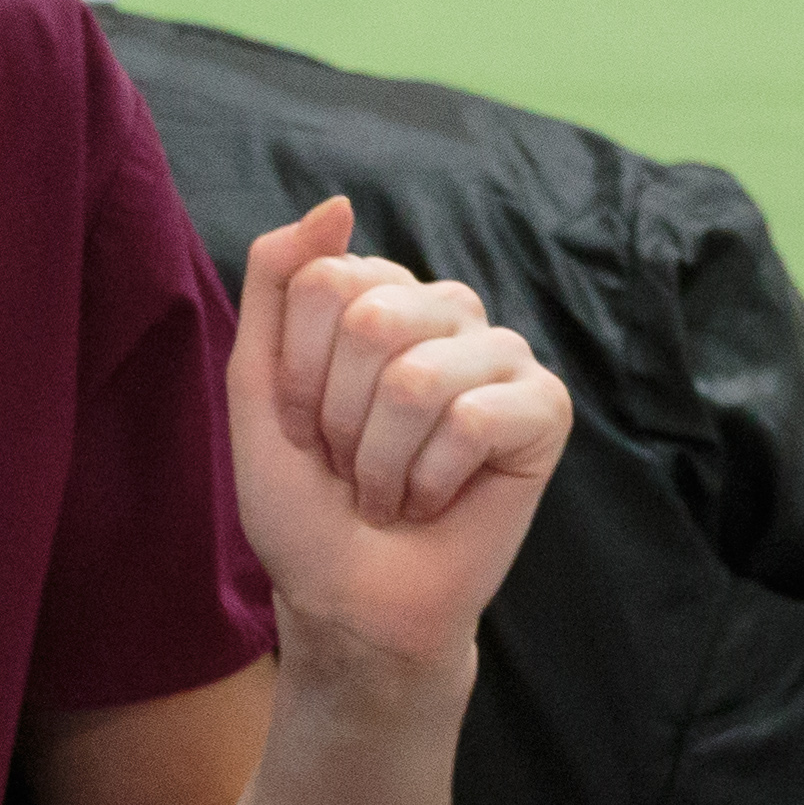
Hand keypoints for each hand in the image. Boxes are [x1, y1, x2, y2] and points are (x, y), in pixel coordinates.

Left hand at [227, 196, 572, 671]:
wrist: (351, 601)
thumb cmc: (306, 503)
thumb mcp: (258, 384)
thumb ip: (279, 280)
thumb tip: (338, 203)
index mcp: (382, 294)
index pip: (324, 279)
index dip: (297, 371)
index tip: (305, 427)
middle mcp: (447, 311)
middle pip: (372, 320)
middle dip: (341, 418)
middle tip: (353, 465)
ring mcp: (501, 355)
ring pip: (418, 377)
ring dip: (384, 461)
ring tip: (393, 489)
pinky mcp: (546, 408)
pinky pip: (474, 419)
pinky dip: (436, 479)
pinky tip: (440, 500)